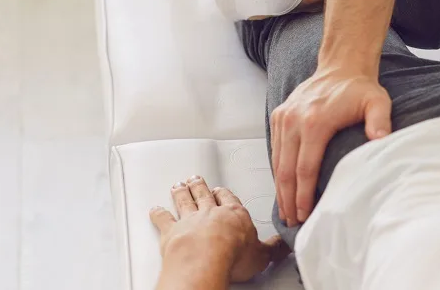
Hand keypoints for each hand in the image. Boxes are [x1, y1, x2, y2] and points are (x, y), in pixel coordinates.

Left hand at [150, 177, 290, 283]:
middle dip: (200, 185)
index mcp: (234, 214)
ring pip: (185, 200)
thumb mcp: (261, 255)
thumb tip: (285, 246)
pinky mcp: (171, 231)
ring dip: (182, 192)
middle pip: (204, 194)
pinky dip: (158, 214)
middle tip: (196, 178)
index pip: (229, 198)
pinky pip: (163, 219)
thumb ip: (272, 248)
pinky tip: (155, 210)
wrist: (205, 260)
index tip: (221, 190)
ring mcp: (189, 220)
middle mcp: (211, 212)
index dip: (224, 194)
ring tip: (179, 185)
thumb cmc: (233, 255)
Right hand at [271, 66, 391, 226]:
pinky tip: (283, 186)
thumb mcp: (377, 102)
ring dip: (280, 188)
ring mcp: (283, 117)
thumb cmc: (360, 88)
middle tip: (293, 221)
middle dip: (289, 198)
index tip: (306, 214)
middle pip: (286, 169)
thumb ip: (379, 121)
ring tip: (286, 211)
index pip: (305, 168)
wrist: (340, 65)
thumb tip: (381, 141)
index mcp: (314, 122)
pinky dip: (277, 170)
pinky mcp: (279, 115)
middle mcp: (293, 120)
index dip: (304, 194)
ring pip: (277, 161)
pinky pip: (275, 148)